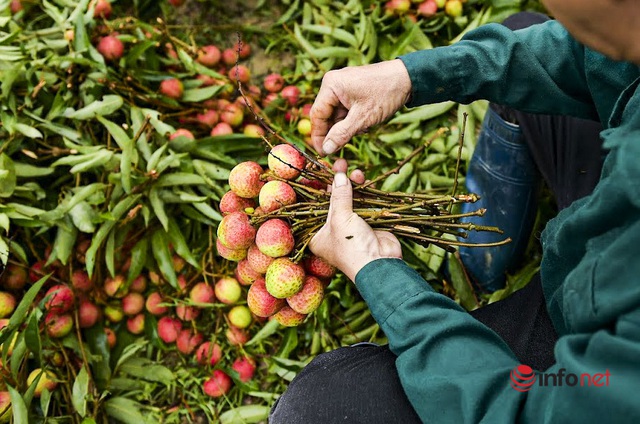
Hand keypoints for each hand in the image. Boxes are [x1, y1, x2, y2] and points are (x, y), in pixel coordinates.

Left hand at [309, 159, 401, 281]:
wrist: (380, 264)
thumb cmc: (351, 246)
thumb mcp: (340, 219)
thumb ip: (340, 196)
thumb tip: (339, 175)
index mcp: (318, 234)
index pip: (314, 206)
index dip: (317, 187)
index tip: (321, 169)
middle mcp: (332, 230)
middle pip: (332, 200)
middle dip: (337, 182)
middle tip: (340, 163)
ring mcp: (350, 226)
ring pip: (349, 200)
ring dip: (352, 185)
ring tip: (355, 171)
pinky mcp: (367, 223)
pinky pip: (363, 203)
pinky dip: (364, 192)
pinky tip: (363, 179)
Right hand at [311, 59, 411, 155]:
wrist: (408, 78)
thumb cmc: (386, 93)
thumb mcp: (363, 118)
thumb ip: (341, 134)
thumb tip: (326, 149)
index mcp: (331, 85)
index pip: (317, 115)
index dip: (318, 136)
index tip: (324, 153)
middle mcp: (332, 83)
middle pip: (325, 115)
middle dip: (336, 131)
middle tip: (344, 145)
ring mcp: (341, 86)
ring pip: (336, 115)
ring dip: (346, 127)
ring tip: (363, 128)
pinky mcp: (350, 90)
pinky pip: (344, 110)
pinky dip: (352, 120)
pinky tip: (365, 123)